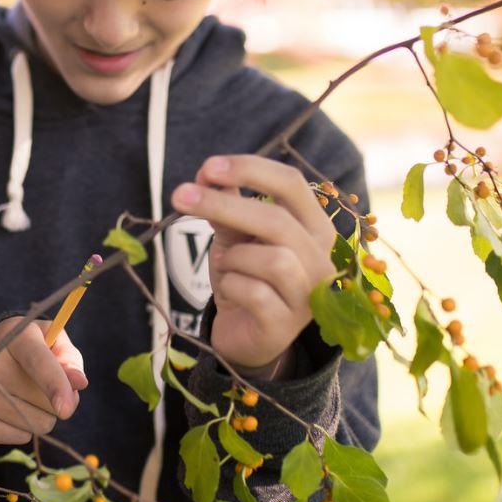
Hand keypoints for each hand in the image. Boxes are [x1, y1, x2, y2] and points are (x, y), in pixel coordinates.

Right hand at [0, 316, 87, 443]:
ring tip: (19, 394)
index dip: (55, 385)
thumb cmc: (21, 350)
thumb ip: (68, 356)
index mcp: (14, 336)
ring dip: (40, 414)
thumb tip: (79, 382)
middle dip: (54, 398)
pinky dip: (21, 427)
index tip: (66, 408)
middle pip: (48, 403)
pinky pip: (21, 437)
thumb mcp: (47, 340)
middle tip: (36, 383)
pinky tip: (4, 408)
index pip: (38, 362)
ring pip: (38, 424)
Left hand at [170, 155, 339, 375]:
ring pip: (273, 259)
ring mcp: (309, 295)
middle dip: (222, 205)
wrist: (243, 334)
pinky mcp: (286, 325)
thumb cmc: (244, 276)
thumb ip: (226, 205)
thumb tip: (206, 174)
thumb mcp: (234, 236)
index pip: (292, 184)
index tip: (208, 167)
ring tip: (226, 266)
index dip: (250, 169)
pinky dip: (232, 285)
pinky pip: (256, 293)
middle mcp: (321, 258)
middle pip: (277, 219)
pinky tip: (230, 290)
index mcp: (314, 226)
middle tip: (180, 196)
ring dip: (235, 257)